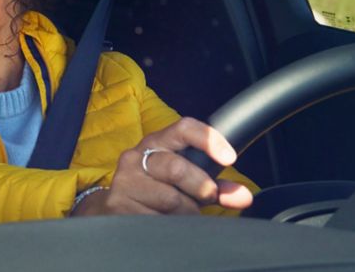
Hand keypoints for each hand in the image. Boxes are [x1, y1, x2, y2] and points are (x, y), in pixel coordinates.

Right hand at [72, 117, 253, 215]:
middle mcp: (136, 156)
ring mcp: (125, 181)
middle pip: (178, 168)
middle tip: (208, 198)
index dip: (208, 140)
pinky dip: (169, 226)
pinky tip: (164, 223)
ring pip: (170, 199)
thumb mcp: (185, 182)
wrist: (110, 207)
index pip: (183, 128)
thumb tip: (244, 196)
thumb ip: (215, 185)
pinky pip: (156, 219)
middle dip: (201, 188)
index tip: (229, 158)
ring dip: (186, 212)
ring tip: (183, 214)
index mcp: (157, 142)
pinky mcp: (118, 205)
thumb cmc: (155, 189)